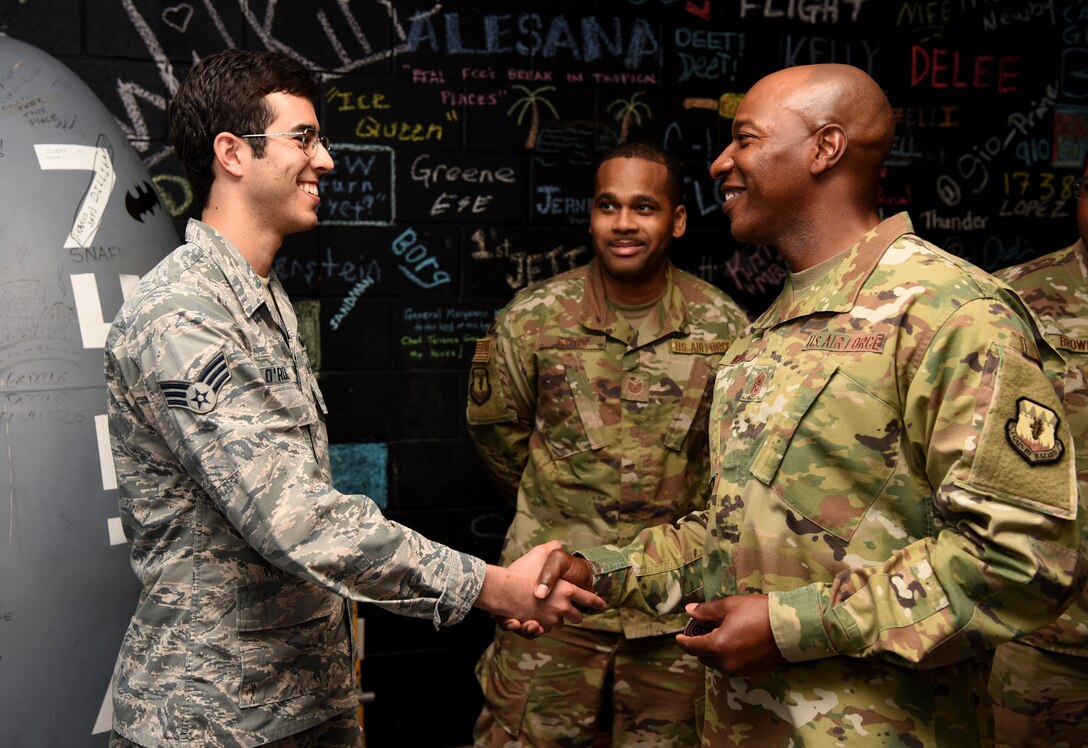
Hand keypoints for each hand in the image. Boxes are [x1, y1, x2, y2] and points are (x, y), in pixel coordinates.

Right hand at [476, 541, 604, 636]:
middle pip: (578, 616)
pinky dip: (545, 624)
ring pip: (561, 624)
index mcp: (567, 590)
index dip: (597, 602)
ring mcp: (550, 619)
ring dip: (558, 618)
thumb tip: (560, 544)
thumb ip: (553, 548)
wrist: (502, 590)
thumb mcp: (540, 553)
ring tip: (553, 610)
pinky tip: (540, 616)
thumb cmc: (521, 571)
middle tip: (572, 609)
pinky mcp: (539, 627)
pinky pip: (547, 629)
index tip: (603, 605)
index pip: (589, 598)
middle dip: (575, 613)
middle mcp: (562, 607)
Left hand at [675, 595, 784, 676]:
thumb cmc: (758, 613)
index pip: (692, 647)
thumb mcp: (730, 606)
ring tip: (718, 636)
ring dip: (713, 652)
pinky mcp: (752, 672)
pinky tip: (733, 644)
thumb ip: (707, 611)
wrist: (790, 628)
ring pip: (718, 663)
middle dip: (699, 645)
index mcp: (717, 646)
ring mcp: (740, 670)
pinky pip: (732, 666)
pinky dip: (727, 657)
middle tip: (701, 631)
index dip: (683, 641)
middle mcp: (726, 663)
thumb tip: (690, 611)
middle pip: (704, 657)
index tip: (678, 637)